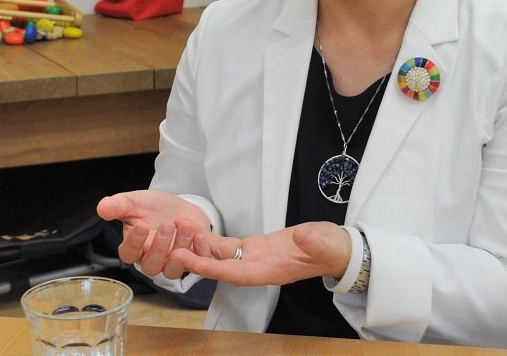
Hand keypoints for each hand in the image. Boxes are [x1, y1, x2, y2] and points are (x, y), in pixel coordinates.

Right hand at [96, 190, 211, 278]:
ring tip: (185, 226)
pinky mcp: (192, 260)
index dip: (133, 243)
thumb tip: (101, 208)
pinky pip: (197, 264)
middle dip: (159, 247)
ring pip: (173, 270)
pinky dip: (200, 251)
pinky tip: (199, 233)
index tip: (141, 226)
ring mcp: (172, 262)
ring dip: (180, 248)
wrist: (179, 206)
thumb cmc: (153, 208)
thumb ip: (118, 205)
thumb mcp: (135, 201)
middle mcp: (152, 259)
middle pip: (151, 267)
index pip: (128, 254)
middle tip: (166, 226)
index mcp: (135, 247)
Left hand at [167, 221, 351, 286]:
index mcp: (273, 271)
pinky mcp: (255, 247)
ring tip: (177, 234)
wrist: (337, 248)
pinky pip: (229, 246)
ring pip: (222, 256)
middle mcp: (259, 268)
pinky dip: (212, 240)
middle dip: (196, 260)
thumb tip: (304, 236)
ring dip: (200, 248)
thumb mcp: (329, 244)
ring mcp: (255, 258)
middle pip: (221, 267)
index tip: (188, 261)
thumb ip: (316, 243)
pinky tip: (195, 231)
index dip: (211, 268)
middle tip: (168, 248)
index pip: (236, 274)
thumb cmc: (334, 249)